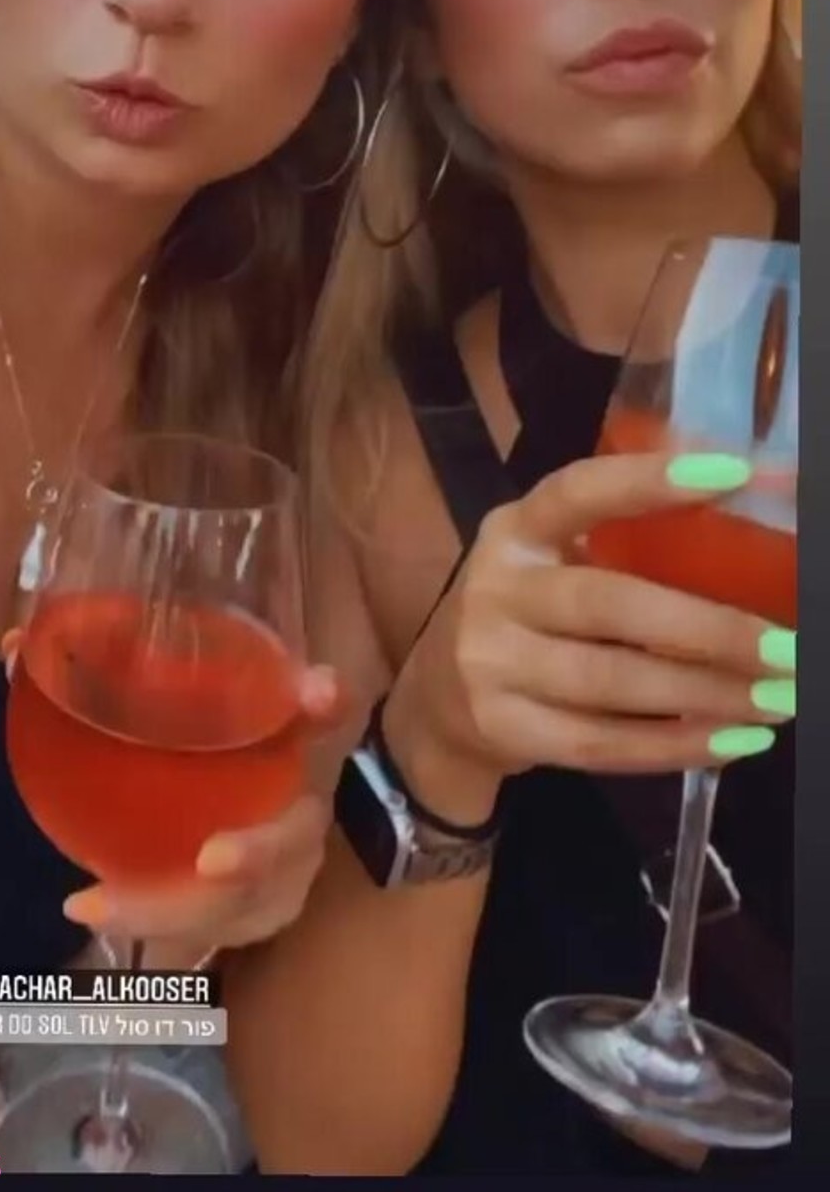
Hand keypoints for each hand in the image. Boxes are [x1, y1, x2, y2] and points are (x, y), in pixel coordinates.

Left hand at [2, 628, 349, 953]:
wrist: (208, 835)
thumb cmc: (184, 756)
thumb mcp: (153, 718)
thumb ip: (91, 677)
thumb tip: (17, 640)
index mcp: (284, 740)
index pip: (326, 714)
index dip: (327, 704)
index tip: (317, 689)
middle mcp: (298, 806)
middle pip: (297, 833)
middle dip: (261, 850)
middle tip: (210, 860)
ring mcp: (283, 874)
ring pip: (243, 902)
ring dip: (177, 906)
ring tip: (100, 904)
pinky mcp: (251, 917)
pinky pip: (203, 932)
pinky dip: (144, 920)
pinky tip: (86, 905)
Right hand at [388, 449, 796, 804]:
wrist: (433, 706)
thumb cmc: (522, 617)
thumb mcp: (547, 562)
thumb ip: (621, 546)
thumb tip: (750, 519)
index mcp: (515, 530)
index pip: (578, 492)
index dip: (648, 480)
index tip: (734, 473)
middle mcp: (497, 588)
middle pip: (608, 604)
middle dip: (708, 628)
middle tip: (786, 647)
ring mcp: (491, 663)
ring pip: (611, 683)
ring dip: (705, 694)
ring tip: (777, 700)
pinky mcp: (501, 728)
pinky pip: (600, 744)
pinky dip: (674, 746)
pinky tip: (732, 742)